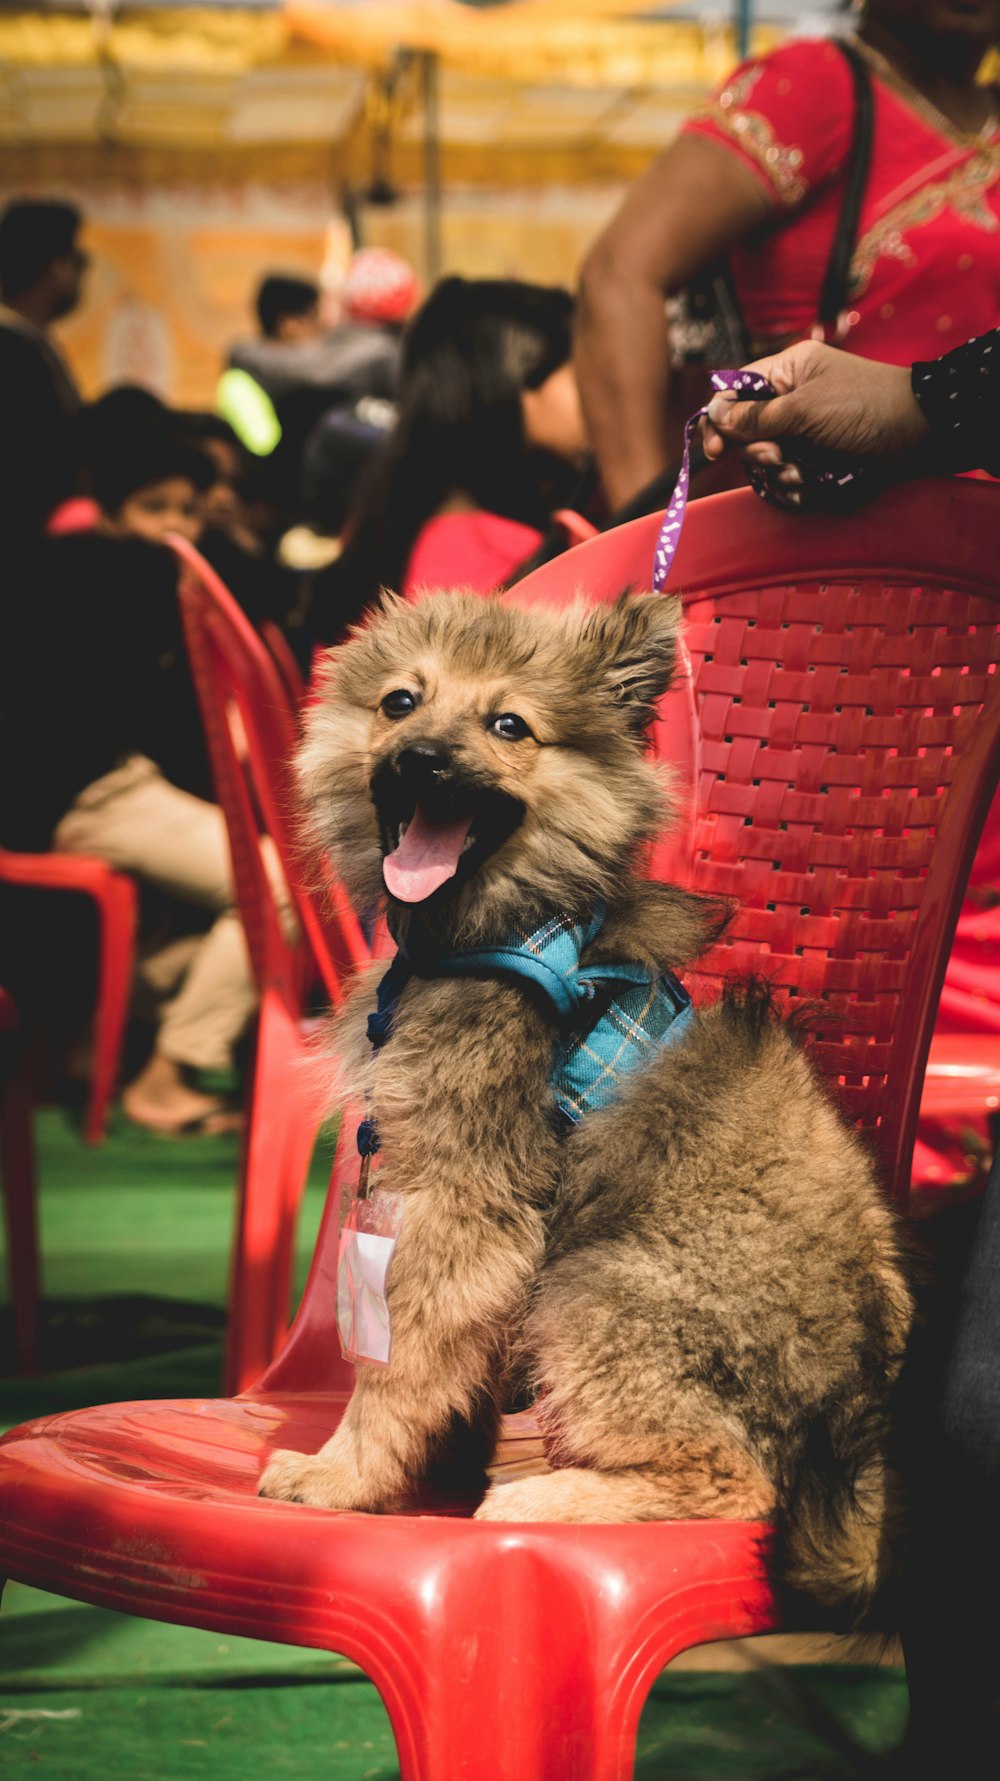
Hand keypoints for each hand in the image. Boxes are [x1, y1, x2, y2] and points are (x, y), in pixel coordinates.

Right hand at [700, 341, 930, 496]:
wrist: (918, 433)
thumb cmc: (864, 406)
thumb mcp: (805, 408)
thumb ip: (757, 416)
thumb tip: (715, 415)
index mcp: (787, 372)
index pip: (736, 392)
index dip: (719, 419)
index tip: (713, 450)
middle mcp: (792, 401)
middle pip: (747, 433)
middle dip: (759, 451)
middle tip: (779, 457)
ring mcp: (805, 433)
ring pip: (768, 461)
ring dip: (779, 473)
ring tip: (802, 474)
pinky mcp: (818, 460)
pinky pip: (789, 478)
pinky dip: (795, 487)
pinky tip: (809, 486)